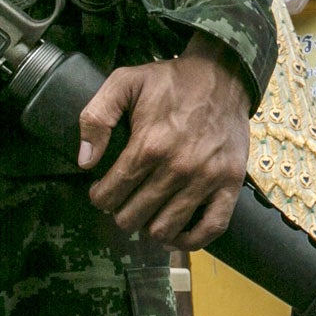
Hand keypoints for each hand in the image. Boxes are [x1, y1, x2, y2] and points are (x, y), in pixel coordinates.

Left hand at [79, 33, 250, 249]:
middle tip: (124, 200)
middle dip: (121, 212)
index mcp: (149, 144)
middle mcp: (178, 167)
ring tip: (147, 212)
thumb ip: (97, 117)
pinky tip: (175, 232)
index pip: (110, 195)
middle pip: (133, 217)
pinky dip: (190, 239)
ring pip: (165, 229)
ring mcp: (206, 178)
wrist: (222, 75)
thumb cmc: (171, 80)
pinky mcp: (230, 184)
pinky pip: (211, 229)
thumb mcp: (124, 82)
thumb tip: (86, 161)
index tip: (102, 191)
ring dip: (148, 227)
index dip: (99, 197)